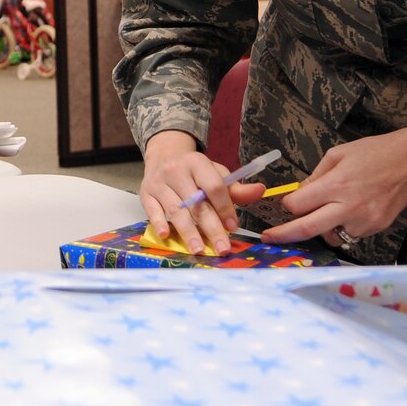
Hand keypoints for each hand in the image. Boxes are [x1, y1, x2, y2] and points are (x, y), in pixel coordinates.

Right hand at [137, 130, 265, 255]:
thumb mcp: (215, 173)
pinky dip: (159, 223)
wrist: (163, 155)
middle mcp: (176, 171)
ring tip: (199, 250)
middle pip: (196, 203)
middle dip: (211, 228)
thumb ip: (235, 188)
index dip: (225, 208)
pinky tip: (166, 236)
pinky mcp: (146, 194)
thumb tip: (260, 191)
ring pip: (175, 210)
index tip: (233, 227)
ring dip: (188, 232)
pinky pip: (152, 210)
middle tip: (222, 248)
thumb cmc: (193, 170)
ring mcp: (159, 183)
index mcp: (197, 163)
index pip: (213, 186)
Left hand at [259, 127, 406, 248]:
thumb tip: (299, 193)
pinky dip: (341, 228)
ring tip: (323, 214)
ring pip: (330, 236)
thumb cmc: (375, 152)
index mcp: (337, 184)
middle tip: (269, 237)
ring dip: (319, 229)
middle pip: (307, 229)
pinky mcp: (376, 228)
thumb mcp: (338, 154)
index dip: (287, 206)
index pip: (298, 205)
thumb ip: (316, 176)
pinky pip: (349, 235)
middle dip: (284, 235)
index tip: (283, 205)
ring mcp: (364, 221)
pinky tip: (346, 213)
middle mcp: (349, 207)